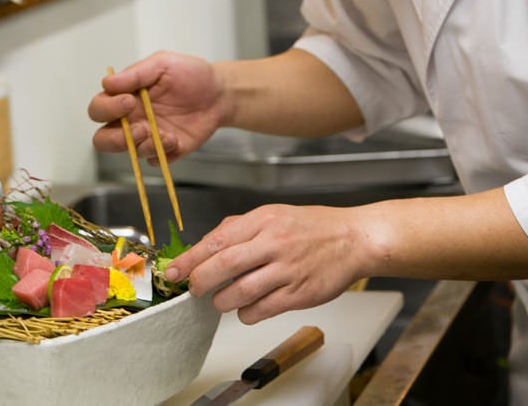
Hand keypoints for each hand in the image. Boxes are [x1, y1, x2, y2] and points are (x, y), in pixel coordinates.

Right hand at [88, 51, 226, 162]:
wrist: (219, 93)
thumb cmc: (190, 74)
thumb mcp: (163, 64)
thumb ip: (136, 73)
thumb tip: (107, 82)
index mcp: (125, 97)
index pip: (98, 108)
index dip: (107, 108)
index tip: (129, 101)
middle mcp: (131, 119)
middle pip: (102, 139)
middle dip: (114, 140)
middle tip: (141, 128)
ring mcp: (147, 137)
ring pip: (128, 152)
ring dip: (144, 145)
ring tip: (165, 133)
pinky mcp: (164, 151)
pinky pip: (152, 161)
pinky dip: (161, 153)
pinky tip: (176, 139)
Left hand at [164, 203, 370, 322]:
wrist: (353, 239)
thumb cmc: (313, 227)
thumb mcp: (274, 214)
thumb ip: (240, 226)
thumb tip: (208, 242)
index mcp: (264, 219)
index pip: (217, 240)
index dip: (191, 258)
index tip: (174, 271)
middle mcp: (274, 242)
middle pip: (224, 265)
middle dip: (201, 281)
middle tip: (194, 289)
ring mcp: (287, 269)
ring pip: (240, 292)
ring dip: (223, 301)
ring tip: (222, 300)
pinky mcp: (299, 293)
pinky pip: (261, 310)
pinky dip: (247, 313)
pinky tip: (248, 307)